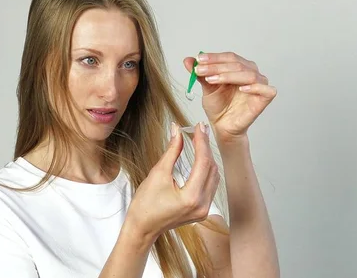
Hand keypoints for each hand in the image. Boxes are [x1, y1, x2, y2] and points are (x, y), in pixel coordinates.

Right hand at [126, 122, 219, 240]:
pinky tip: (200, 159)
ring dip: (207, 158)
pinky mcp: (202, 210)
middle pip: (211, 168)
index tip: (199, 127)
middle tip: (199, 130)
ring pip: (214, 176)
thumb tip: (177, 130)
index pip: (203, 163)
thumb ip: (172, 151)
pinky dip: (206, 170)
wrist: (142, 228)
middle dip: (205, 147)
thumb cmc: (145, 205)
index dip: (201, 142)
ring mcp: (204, 209)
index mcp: (191, 197)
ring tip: (199, 141)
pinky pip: (211, 185)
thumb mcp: (157, 174)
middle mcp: (202, 205)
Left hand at [183, 52, 276, 141]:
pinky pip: (266, 89)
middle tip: (200, 71)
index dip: (213, 58)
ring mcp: (259, 84)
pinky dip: (254, 87)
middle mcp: (251, 72)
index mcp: (239, 66)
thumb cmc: (218, 106)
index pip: (229, 57)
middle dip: (216, 67)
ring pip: (248, 74)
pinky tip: (242, 88)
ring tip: (212, 80)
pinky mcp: (265, 98)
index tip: (198, 61)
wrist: (222, 126)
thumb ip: (199, 73)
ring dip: (228, 75)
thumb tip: (188, 60)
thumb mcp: (206, 87)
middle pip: (237, 64)